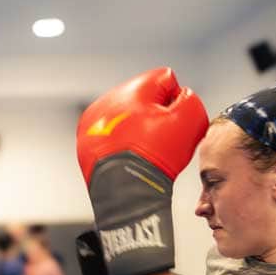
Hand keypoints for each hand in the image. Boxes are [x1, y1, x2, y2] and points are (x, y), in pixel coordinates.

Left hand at [76, 67, 207, 274]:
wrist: (126, 194)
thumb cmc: (155, 158)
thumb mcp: (189, 120)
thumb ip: (189, 98)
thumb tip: (180, 96)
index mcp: (129, 90)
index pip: (164, 80)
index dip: (176, 100)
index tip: (175, 120)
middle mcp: (104, 103)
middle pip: (141, 99)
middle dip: (154, 114)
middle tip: (160, 138)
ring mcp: (91, 126)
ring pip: (125, 119)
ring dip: (137, 129)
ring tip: (145, 150)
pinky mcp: (86, 147)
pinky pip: (112, 139)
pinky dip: (122, 145)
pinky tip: (131, 158)